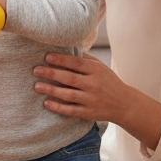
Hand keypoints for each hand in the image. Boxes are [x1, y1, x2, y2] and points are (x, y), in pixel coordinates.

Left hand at [36, 52, 160, 148]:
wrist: (125, 104)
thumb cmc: (109, 82)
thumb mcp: (101, 67)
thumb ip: (85, 59)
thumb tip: (66, 47)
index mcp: (96, 71)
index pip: (76, 63)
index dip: (61, 59)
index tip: (46, 56)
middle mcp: (94, 85)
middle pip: (70, 78)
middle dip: (52, 73)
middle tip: (36, 70)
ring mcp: (91, 100)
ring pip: (68, 94)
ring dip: (51, 90)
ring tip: (37, 86)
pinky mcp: (89, 113)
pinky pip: (71, 110)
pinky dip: (58, 107)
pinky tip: (46, 103)